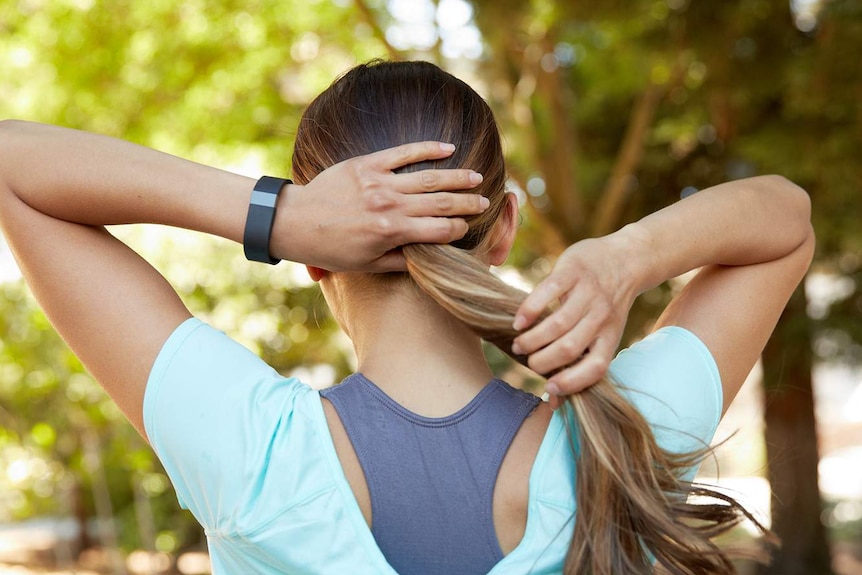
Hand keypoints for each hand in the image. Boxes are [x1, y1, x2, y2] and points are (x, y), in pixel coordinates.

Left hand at [279, 141, 487, 271]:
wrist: (296, 222)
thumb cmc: (331, 249)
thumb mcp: (367, 265)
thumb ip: (401, 261)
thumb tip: (429, 259)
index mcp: (392, 232)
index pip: (440, 230)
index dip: (459, 230)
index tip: (470, 228)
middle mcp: (390, 205)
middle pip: (441, 202)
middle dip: (467, 203)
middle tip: (485, 202)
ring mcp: (380, 182)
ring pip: (429, 177)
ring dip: (457, 177)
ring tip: (476, 177)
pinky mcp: (367, 164)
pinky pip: (403, 152)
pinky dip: (428, 149)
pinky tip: (448, 148)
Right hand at [511, 235, 639, 403]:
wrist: (626, 259)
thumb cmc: (606, 305)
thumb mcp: (604, 334)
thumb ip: (581, 363)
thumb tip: (552, 402)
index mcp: (610, 336)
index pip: (595, 368)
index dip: (571, 382)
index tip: (548, 388)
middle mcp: (601, 317)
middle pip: (568, 348)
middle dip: (541, 361)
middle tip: (527, 360)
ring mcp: (588, 293)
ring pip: (557, 324)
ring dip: (532, 339)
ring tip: (519, 343)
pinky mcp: (573, 272)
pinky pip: (548, 292)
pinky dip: (529, 310)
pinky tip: (518, 321)